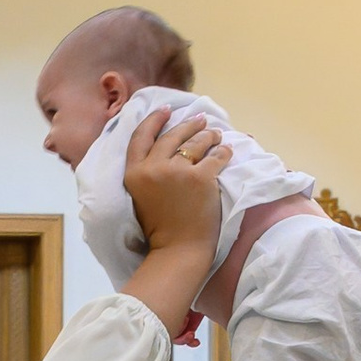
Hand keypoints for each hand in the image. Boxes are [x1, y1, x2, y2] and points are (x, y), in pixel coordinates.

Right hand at [125, 107, 224, 264]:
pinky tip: (227, 150)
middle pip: (172, 136)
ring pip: (196, 142)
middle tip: (200, 119)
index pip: (141, 136)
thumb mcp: (140, 196)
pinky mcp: (201, 178)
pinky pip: (216, 156)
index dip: (154, 120)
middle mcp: (153, 168)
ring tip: (215, 134)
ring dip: (208, 135)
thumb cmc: (159, 230)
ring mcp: (178, 171)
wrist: (177, 250)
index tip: (166, 110)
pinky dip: (223, 151)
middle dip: (188, 124)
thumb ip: (146, 173)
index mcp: (134, 173)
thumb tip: (165, 152)